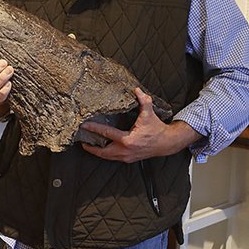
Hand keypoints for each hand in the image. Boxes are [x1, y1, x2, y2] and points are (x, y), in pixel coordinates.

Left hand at [80, 87, 200, 161]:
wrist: (166, 143)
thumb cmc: (156, 129)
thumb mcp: (149, 114)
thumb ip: (143, 101)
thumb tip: (136, 90)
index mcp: (128, 139)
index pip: (107, 133)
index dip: (94, 129)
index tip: (84, 126)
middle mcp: (125, 150)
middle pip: (102, 151)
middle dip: (91, 148)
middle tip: (82, 141)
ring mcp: (126, 156)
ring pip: (107, 157)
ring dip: (97, 152)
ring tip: (88, 146)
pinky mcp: (128, 159)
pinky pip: (113, 158)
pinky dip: (105, 154)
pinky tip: (101, 148)